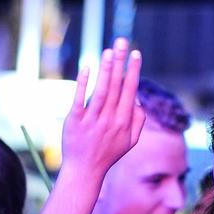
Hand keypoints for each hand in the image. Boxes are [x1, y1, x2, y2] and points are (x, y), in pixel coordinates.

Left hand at [61, 38, 143, 180]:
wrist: (85, 171)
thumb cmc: (108, 153)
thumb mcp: (130, 141)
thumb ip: (138, 120)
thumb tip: (137, 98)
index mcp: (124, 122)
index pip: (130, 91)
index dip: (133, 71)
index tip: (136, 54)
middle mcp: (110, 119)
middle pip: (116, 86)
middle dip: (120, 62)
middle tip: (122, 42)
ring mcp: (92, 120)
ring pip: (101, 91)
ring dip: (105, 69)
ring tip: (109, 51)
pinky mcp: (75, 121)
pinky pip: (80, 99)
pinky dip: (83, 83)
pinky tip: (87, 67)